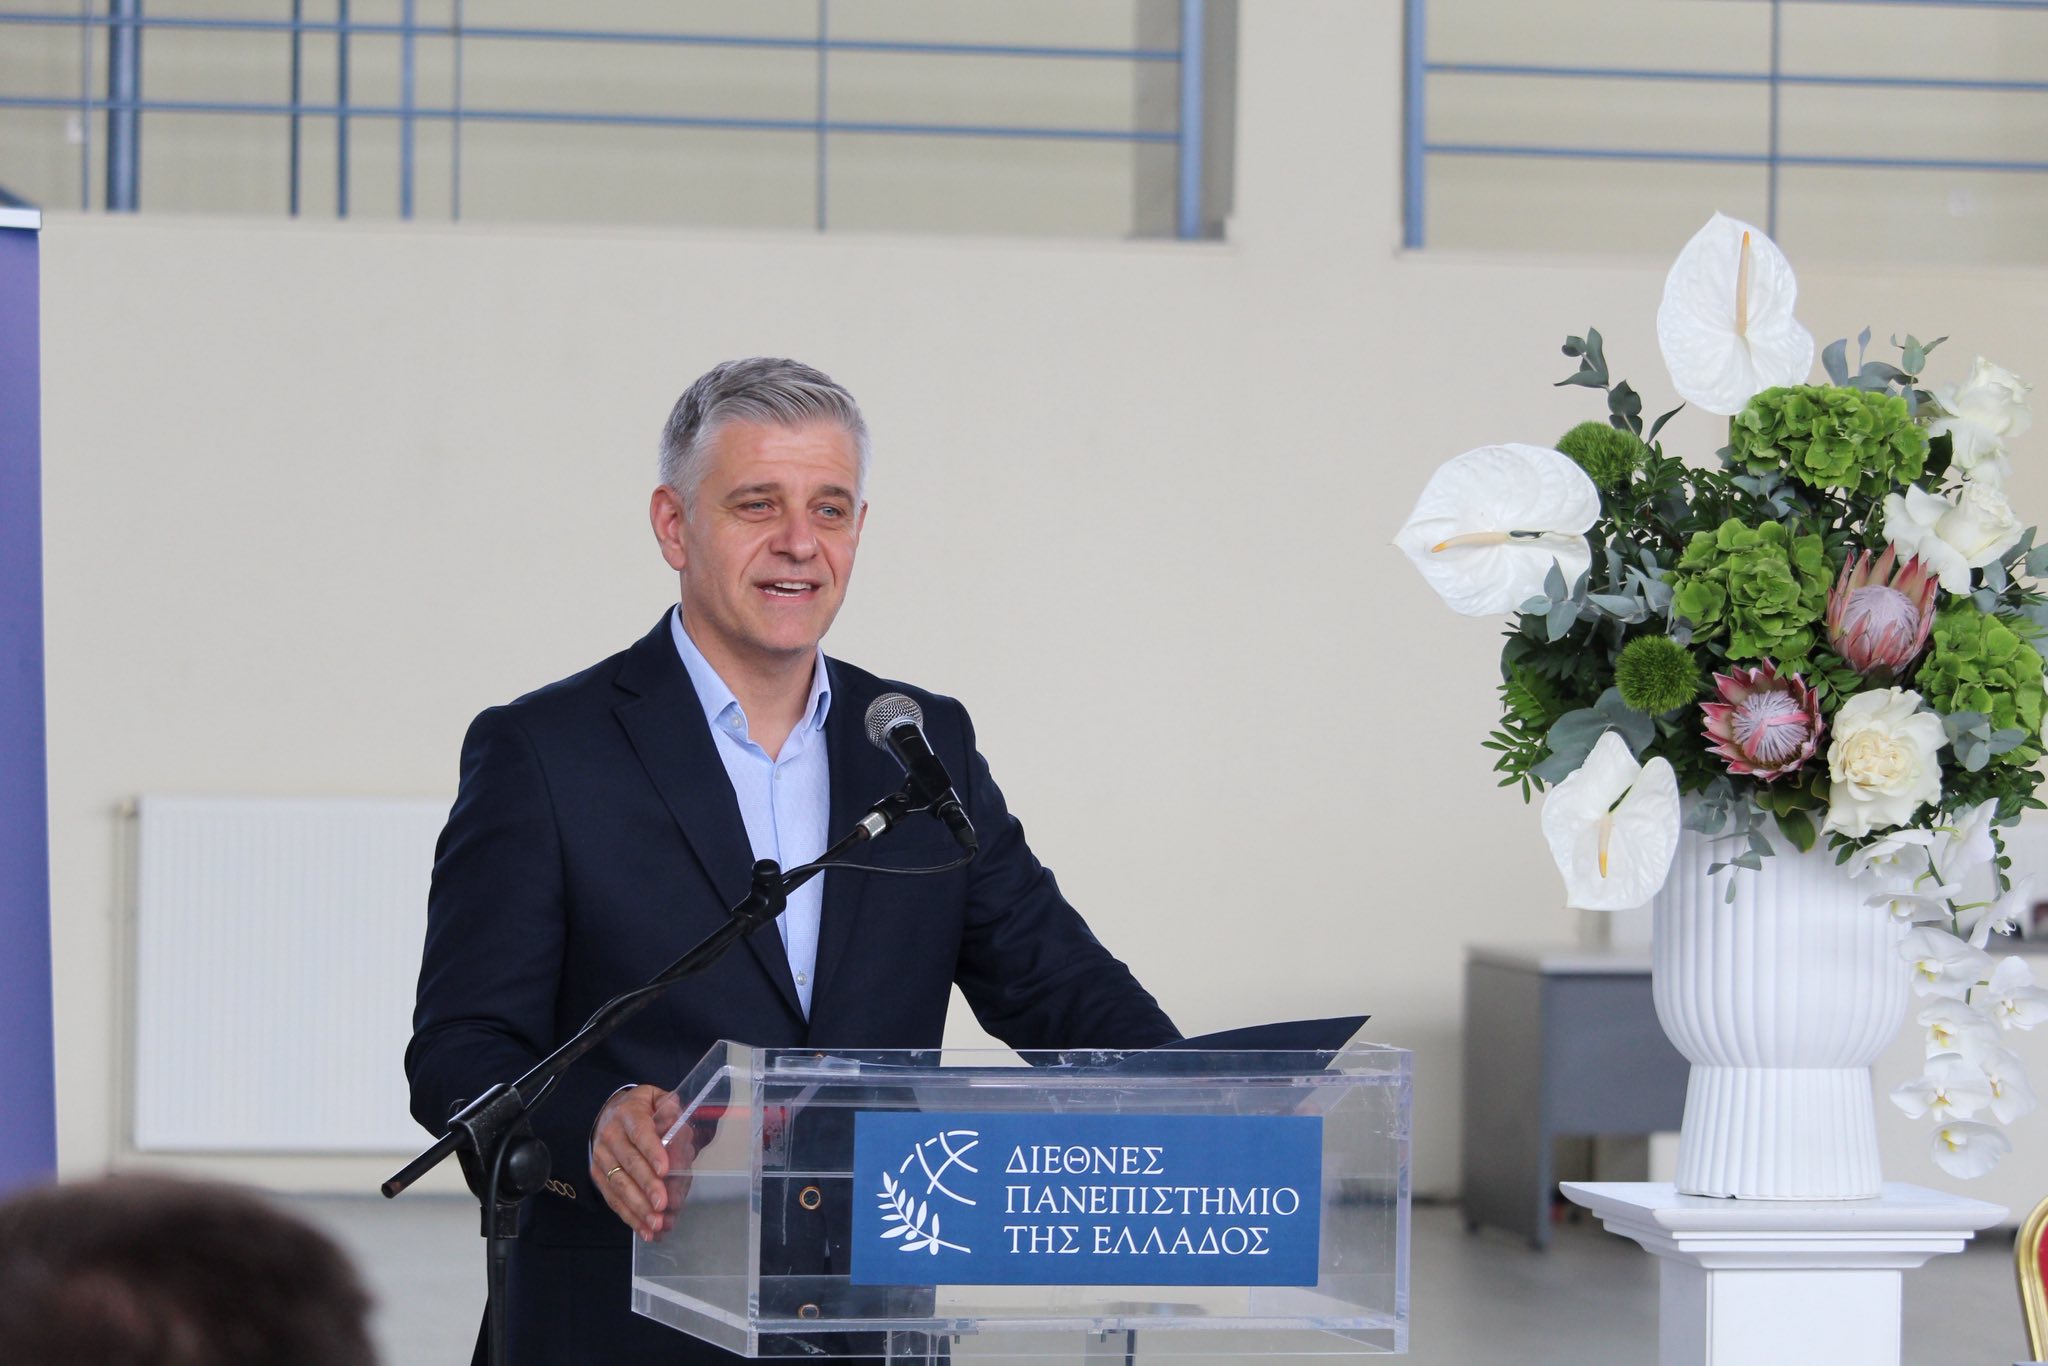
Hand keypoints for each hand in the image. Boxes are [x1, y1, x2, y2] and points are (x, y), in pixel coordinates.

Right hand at [590, 1085, 688, 1241]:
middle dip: (647, 1186)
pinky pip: (613, 1199)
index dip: (652, 1151)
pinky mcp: (598, 1176)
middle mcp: (611, 1136)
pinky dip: (630, 1217)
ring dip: (638, 1208)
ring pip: (619, 1186)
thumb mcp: (658, 1100)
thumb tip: (680, 1132)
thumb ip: (673, 1112)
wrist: (609, 1113)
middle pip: (629, 1163)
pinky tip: (646, 1231)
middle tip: (663, 1204)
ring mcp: (601, 1158)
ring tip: (656, 1223)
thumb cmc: (642, 1110)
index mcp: (628, 1113)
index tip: (665, 1170)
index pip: (640, 1132)